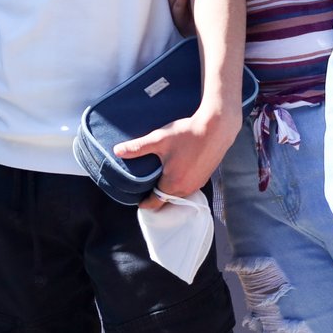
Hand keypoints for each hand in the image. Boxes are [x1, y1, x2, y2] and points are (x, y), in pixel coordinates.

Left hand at [114, 106, 240, 205]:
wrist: (216, 128)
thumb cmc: (187, 134)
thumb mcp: (159, 140)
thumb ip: (137, 148)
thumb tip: (117, 151)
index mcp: (173, 184)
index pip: (156, 202)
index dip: (146, 204)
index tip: (139, 203)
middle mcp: (186, 188)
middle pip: (168, 200)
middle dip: (157, 198)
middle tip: (146, 192)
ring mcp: (197, 184)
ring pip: (179, 194)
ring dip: (169, 192)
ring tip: (159, 183)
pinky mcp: (205, 177)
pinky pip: (188, 187)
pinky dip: (180, 185)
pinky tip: (176, 174)